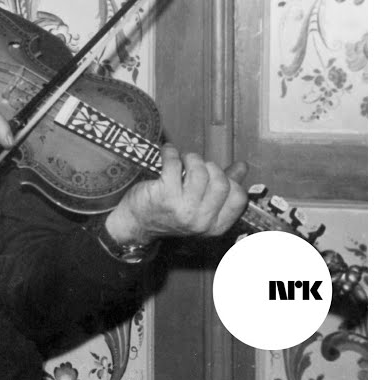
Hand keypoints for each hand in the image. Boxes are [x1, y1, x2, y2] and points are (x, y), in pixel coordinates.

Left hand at [103, 145, 248, 245]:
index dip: (230, 180)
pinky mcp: (165, 195)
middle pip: (221, 182)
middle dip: (209, 166)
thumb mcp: (199, 205)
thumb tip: (242, 166)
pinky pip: (175, 164)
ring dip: (190, 158)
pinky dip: (171, 153)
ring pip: (200, 171)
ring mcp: (183, 209)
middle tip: (195, 165)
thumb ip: (223, 186)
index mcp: (215, 226)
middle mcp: (201, 221)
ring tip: (182, 160)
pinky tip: (167, 153)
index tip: (215, 174)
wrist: (136, 224)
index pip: (238, 198)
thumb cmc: (169, 211)